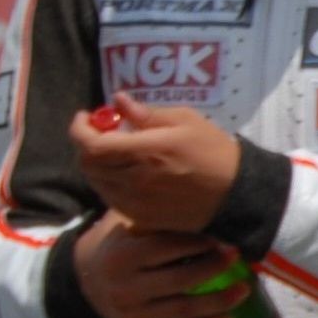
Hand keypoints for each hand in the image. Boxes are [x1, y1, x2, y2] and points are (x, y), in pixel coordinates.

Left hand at [71, 97, 244, 232]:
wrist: (237, 194)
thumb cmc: (213, 151)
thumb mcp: (187, 121)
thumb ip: (147, 113)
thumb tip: (119, 101)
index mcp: (146, 151)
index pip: (91, 145)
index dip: (80, 129)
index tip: (86, 117)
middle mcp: (135, 179)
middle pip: (88, 164)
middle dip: (88, 145)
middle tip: (102, 134)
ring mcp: (136, 202)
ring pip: (97, 182)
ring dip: (98, 165)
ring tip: (116, 155)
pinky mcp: (141, 217)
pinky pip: (111, 198)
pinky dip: (110, 183)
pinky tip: (127, 175)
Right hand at [73, 216, 253, 317]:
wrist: (86, 277)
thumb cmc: (120, 242)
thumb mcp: (128, 222)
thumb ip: (159, 217)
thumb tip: (208, 206)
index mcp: (121, 255)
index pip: (168, 248)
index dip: (199, 243)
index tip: (223, 237)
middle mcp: (123, 287)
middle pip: (180, 280)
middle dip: (214, 269)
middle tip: (237, 257)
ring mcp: (129, 314)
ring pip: (183, 310)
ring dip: (219, 302)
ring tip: (243, 290)